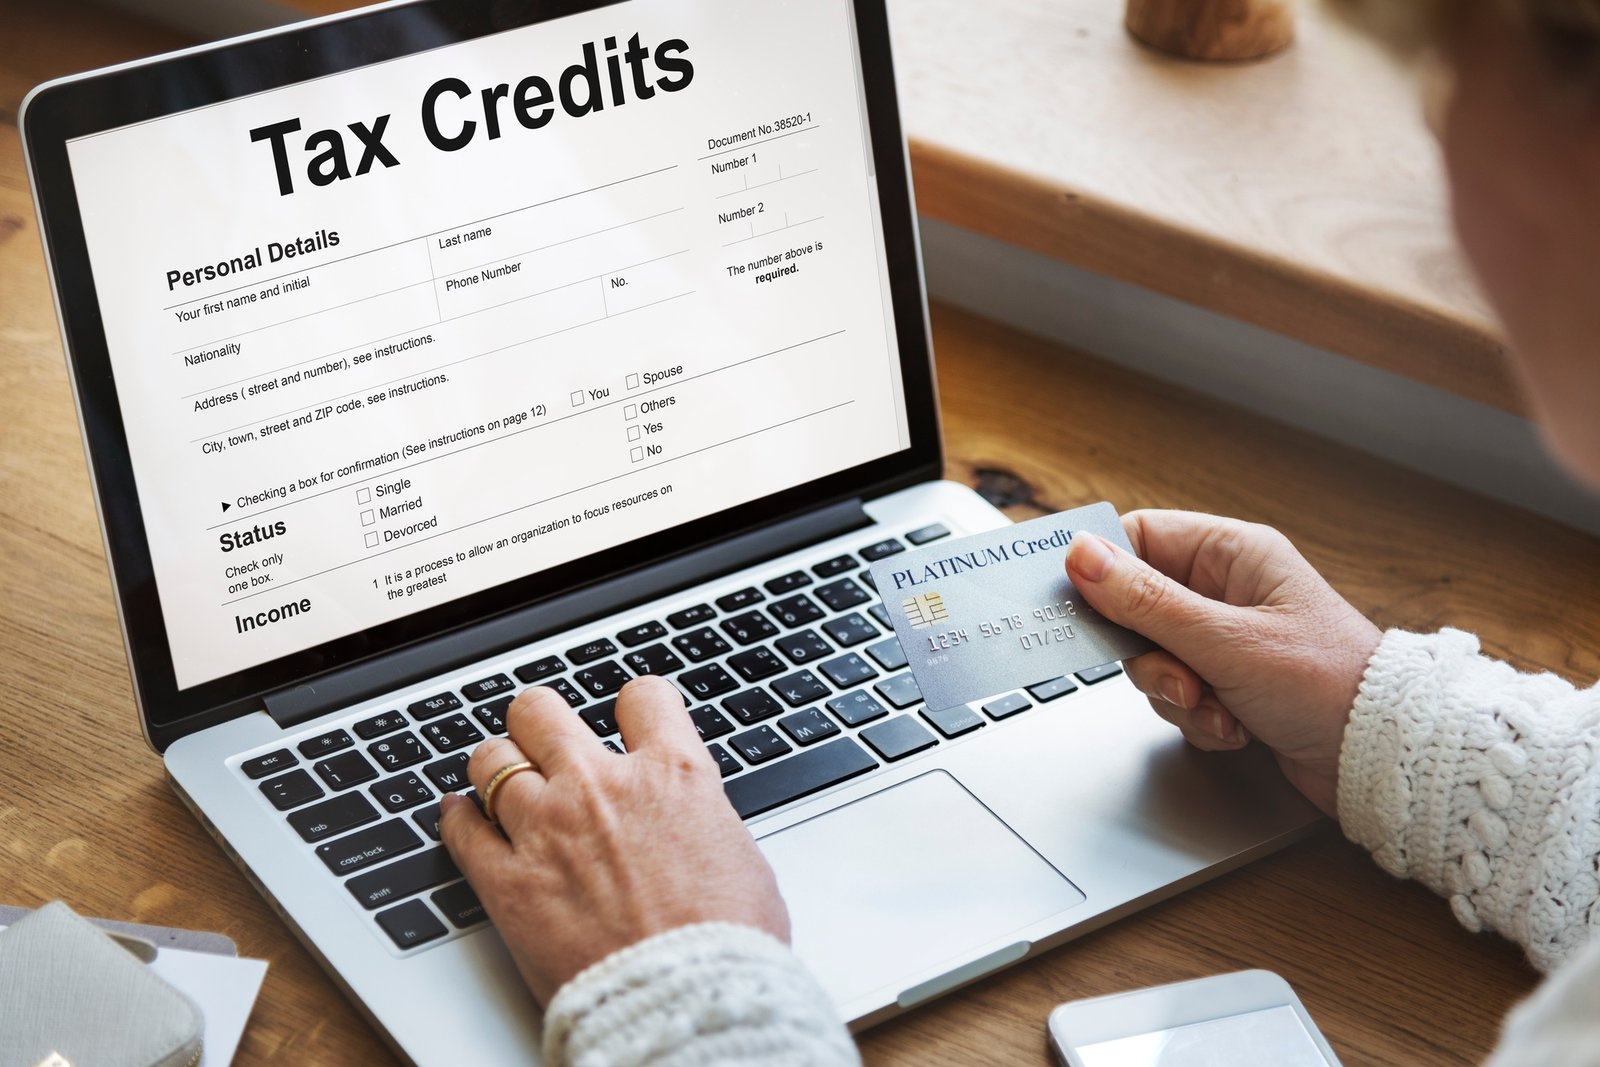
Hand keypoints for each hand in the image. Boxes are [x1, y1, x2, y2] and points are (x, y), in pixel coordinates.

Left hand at [439, 676, 788, 1003]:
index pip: (643, 696)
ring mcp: (548, 829)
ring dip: (496, 767)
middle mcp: (602, 787)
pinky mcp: (508, 884)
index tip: (629, 720)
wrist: (690, 1003)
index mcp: (672, 775)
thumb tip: (692, 824)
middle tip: (544, 739)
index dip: (635, 705)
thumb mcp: (740, 857)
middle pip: (540, 711)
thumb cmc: (727, 943)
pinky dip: (458, 818)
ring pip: (491, 760)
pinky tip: (462, 815)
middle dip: (540, 721)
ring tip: (501, 779)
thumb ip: (703, 820)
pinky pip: (461, 829)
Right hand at [1065, 510, 1380, 815]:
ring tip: (1220, 710)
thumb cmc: (1330, 684)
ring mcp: (1227, 638)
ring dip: (1178, 695)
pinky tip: (1236, 728)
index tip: (1083, 606)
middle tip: (1181, 681)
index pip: (1138, 539)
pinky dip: (1199, 718)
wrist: (1382, 758)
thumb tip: (1081, 556)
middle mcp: (1227, 590)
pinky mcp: (1230, 682)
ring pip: (1155, 659)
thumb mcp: (1226, 641)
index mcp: (1233, 554)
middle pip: (1137, 609)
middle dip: (1152, 658)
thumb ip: (1145, 601)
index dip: (1104, 572)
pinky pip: (1179, 694)